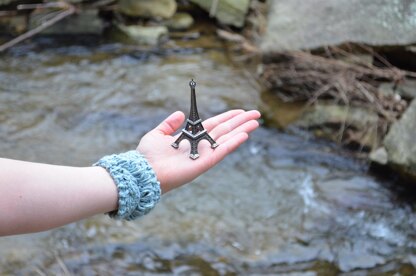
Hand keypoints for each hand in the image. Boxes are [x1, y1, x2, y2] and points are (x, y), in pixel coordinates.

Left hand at [137, 109, 260, 192]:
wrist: (144, 171)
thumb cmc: (148, 156)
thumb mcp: (158, 134)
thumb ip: (169, 124)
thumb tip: (180, 113)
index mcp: (192, 137)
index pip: (215, 124)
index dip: (228, 117)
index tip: (240, 111)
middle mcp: (201, 145)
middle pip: (226, 130)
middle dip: (241, 122)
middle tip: (256, 114)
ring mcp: (204, 154)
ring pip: (228, 139)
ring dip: (242, 130)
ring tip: (256, 122)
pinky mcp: (205, 163)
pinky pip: (222, 151)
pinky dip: (234, 143)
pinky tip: (245, 135)